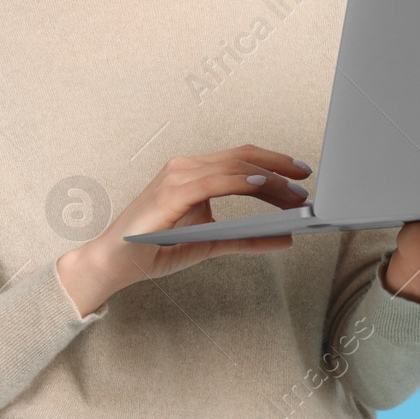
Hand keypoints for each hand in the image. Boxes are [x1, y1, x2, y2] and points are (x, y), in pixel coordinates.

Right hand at [56, 144, 312, 315]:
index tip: (301, 174)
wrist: (112, 262)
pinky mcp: (171, 192)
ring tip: (294, 193)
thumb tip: (284, 239)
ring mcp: (177, 176)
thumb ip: (245, 238)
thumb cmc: (154, 248)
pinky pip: (214, 181)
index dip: (275, 161)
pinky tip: (264, 183)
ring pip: (234, 166)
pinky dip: (242, 180)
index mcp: (193, 172)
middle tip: (306, 180)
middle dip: (280, 166)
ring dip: (270, 178)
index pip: (241, 158)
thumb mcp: (210, 243)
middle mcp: (185, 166)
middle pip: (243, 156)